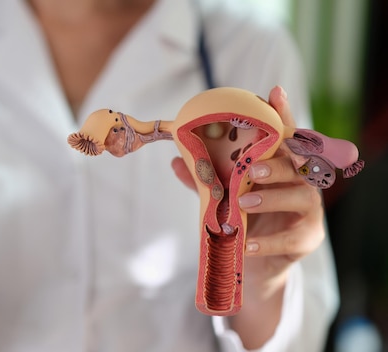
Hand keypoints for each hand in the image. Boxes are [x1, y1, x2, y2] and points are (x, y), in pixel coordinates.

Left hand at [171, 86, 325, 347]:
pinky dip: (269, 240)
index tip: (274, 91)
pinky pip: (292, 237)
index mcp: (279, 166)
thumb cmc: (241, 220)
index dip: (282, 113)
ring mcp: (308, 210)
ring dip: (272, 197)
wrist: (254, 265)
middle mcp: (299, 182)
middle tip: (252, 168)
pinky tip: (249, 244)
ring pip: (300, 196)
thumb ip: (206, 180)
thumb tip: (176, 160)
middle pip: (296, 163)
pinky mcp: (308, 238)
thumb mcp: (222, 198)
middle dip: (276, 162)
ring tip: (244, 202)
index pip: (284, 136)